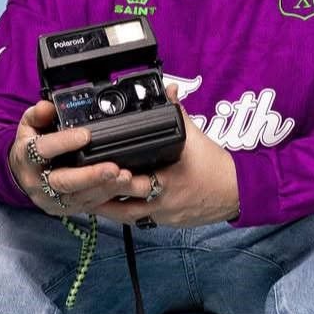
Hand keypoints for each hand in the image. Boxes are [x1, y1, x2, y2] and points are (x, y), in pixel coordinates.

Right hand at [8, 101, 149, 215]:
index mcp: (27, 158)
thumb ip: (38, 114)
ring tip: (125, 177)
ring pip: (81, 198)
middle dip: (91, 176)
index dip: (64, 142)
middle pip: (64, 183)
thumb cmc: (30, 148)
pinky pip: (92, 207)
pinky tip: (125, 190)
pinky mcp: (70, 209)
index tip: (85, 135)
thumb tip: (48, 106)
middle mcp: (39, 183)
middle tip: (113, 168)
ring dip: (105, 188)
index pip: (43, 150)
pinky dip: (111, 200)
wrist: (24, 176)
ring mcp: (54, 199)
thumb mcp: (28, 126)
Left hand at [96, 85, 240, 227]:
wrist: (236, 192)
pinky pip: (137, 219)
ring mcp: (160, 215)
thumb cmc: (216, 168)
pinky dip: (122, 211)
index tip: (92, 169)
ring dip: (105, 207)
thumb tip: (169, 91)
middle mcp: (160, 202)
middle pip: (119, 204)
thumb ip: (179, 113)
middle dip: (98, 194)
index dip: (108, 177)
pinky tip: (110, 204)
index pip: (129, 182)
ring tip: (85, 197)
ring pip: (124, 216)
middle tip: (77, 185)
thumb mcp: (196, 138)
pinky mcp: (163, 222)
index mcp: (165, 181)